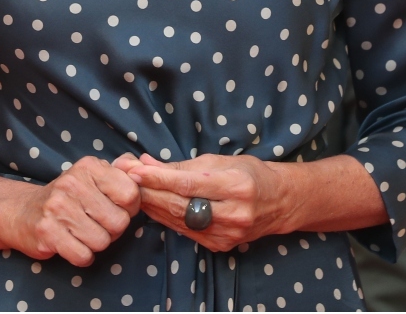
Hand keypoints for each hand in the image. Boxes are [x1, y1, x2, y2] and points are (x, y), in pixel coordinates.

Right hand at [0, 156, 140, 266]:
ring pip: (102, 241)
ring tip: (84, 233)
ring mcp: (56, 208)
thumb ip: (124, 170)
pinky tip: (73, 244)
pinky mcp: (46, 232)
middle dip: (113, 230)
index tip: (118, 208)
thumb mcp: (94, 175)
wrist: (21, 212)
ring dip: (97, 243)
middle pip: (119, 222)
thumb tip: (145, 170)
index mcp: (89, 166)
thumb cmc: (69, 196)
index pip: (131, 194)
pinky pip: (82, 255)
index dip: (130, 208)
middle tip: (98, 224)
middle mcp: (72, 183)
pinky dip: (82, 256)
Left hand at [116, 152, 291, 252]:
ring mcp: (227, 233)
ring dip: (152, 205)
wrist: (280, 202)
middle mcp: (233, 212)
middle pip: (179, 204)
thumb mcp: (223, 161)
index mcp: (237, 186)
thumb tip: (146, 163)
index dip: (158, 178)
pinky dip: (166, 218)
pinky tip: (154, 207)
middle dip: (149, 191)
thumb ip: (184, 166)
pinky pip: (185, 231)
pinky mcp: (220, 245)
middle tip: (125, 179)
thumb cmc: (252, 174)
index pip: (188, 183)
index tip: (135, 170)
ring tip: (134, 191)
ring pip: (178, 220)